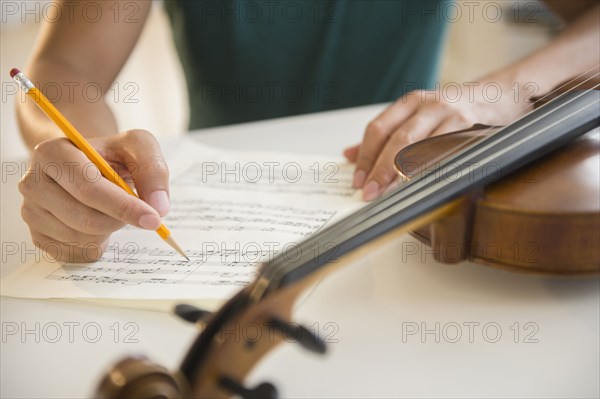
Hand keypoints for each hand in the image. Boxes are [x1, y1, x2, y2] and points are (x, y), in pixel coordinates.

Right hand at [19, 130, 169, 261]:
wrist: (90, 166)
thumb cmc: (113, 156)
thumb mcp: (138, 148)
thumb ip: (153, 170)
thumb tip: (158, 207)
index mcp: (53, 152)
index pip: (88, 187)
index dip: (123, 206)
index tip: (153, 218)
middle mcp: (33, 182)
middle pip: (84, 218)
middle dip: (119, 220)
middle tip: (138, 212)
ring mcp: (31, 211)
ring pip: (82, 238)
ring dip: (109, 230)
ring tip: (111, 210)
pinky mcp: (38, 235)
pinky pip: (76, 253)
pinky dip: (98, 243)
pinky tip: (100, 224)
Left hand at [344, 85, 526, 200]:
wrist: (501, 95)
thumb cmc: (453, 110)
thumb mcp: (416, 116)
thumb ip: (384, 135)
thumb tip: (349, 155)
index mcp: (410, 103)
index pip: (379, 129)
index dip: (365, 157)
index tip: (357, 181)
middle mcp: (429, 105)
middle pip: (398, 139)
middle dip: (381, 169)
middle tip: (369, 192)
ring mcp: (453, 117)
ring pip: (423, 148)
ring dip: (403, 175)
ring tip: (389, 194)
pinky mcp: (474, 130)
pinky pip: (448, 155)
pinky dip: (432, 173)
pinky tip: (421, 187)